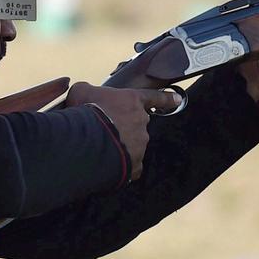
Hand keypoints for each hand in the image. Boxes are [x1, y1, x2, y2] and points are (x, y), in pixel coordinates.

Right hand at [65, 83, 182, 180]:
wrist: (87, 141)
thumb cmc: (86, 111)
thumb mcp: (81, 91)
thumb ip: (88, 90)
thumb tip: (84, 93)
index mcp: (132, 101)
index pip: (153, 97)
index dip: (165, 98)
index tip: (178, 99)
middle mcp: (141, 122)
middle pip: (136, 124)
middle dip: (122, 127)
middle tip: (104, 130)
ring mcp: (140, 144)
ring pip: (132, 145)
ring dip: (119, 146)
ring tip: (100, 148)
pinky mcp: (135, 165)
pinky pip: (131, 167)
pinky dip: (122, 167)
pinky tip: (109, 166)